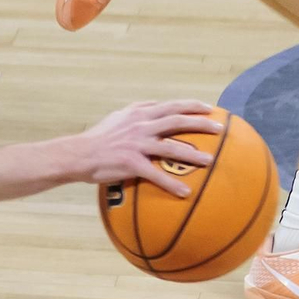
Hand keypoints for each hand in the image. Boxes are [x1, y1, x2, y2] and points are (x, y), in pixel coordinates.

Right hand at [79, 101, 223, 197]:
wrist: (78, 154)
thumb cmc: (98, 137)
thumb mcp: (118, 117)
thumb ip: (138, 111)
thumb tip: (155, 107)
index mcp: (139, 114)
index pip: (171, 105)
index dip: (191, 105)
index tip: (209, 108)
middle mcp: (141, 126)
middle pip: (177, 121)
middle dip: (201, 124)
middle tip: (220, 129)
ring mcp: (137, 144)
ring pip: (171, 148)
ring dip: (193, 154)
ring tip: (210, 161)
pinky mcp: (131, 163)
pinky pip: (156, 175)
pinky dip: (172, 184)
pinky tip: (186, 192)